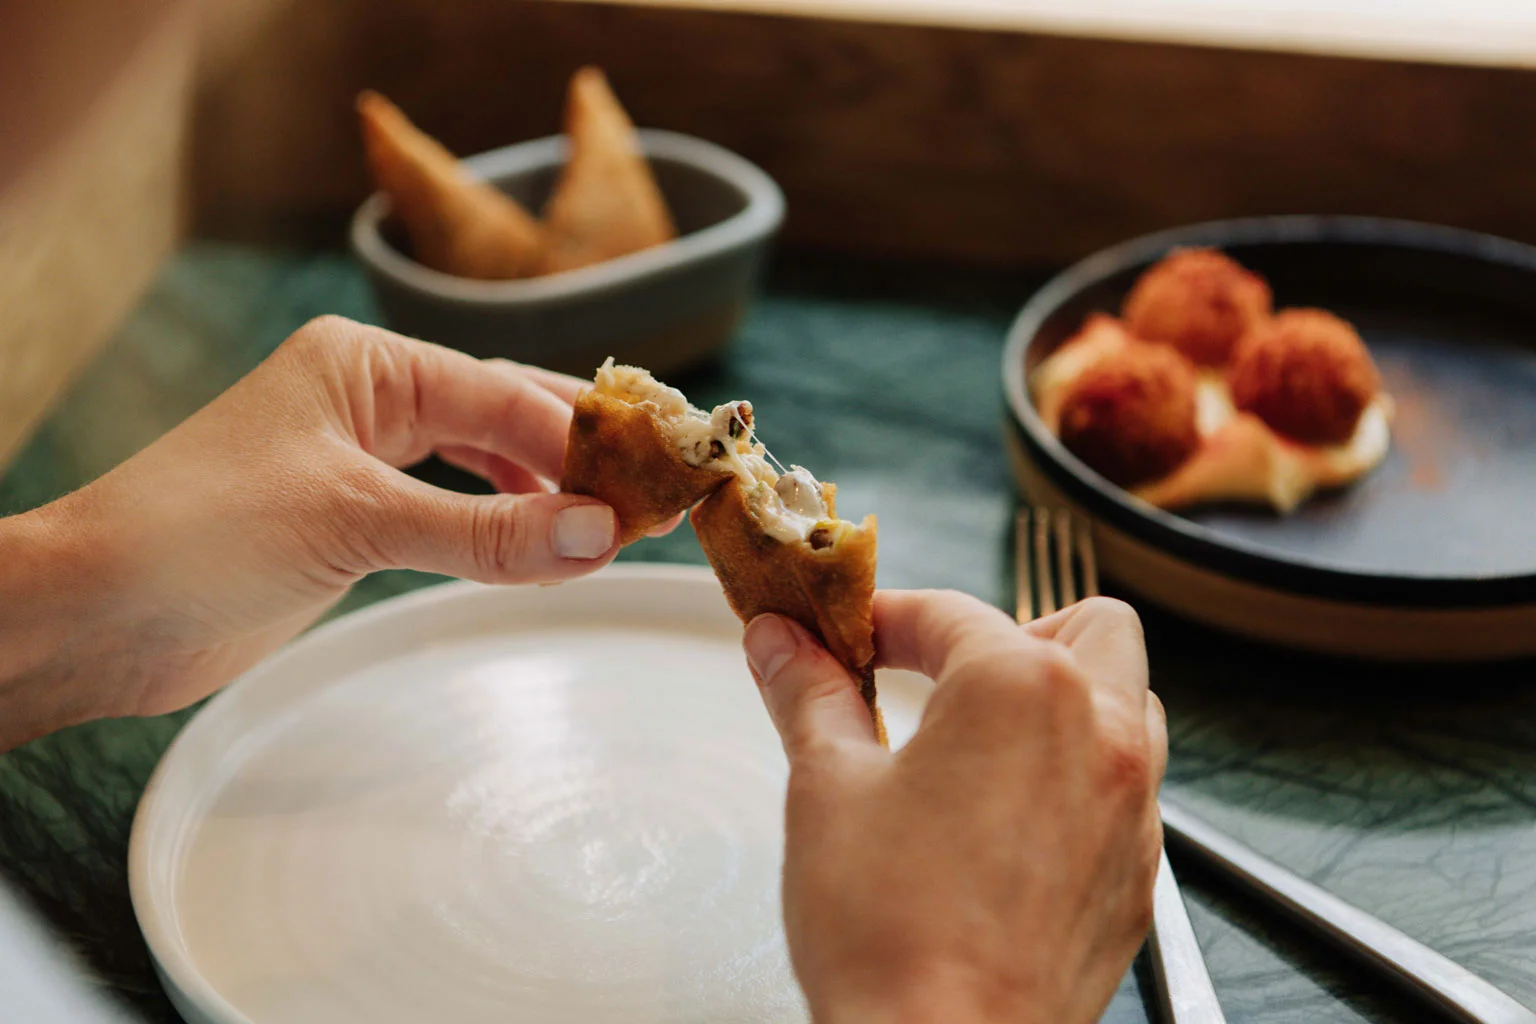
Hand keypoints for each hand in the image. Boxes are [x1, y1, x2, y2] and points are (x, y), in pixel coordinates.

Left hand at [0, 316, 648, 748]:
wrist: (95, 612)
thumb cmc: (201, 535)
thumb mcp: (357, 523)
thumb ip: (484, 530)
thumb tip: (599, 536)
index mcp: (366, 364)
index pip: (507, 391)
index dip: (587, 441)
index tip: (657, 484)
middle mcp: (371, 397)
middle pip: (506, 414)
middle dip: (579, 458)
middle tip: (659, 499)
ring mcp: (363, 457)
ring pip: (485, 464)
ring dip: (547, 496)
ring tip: (615, 531)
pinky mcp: (354, 518)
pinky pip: (455, 511)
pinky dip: (503, 529)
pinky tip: (546, 548)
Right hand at [741, 590, 1166, 1023]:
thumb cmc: (888, 932)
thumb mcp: (826, 788)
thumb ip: (808, 695)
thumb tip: (780, 642)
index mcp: (1021, 689)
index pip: (948, 612)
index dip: (884, 619)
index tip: (846, 641)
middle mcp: (1100, 734)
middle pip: (1090, 625)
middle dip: (1016, 630)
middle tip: (943, 673)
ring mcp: (1132, 808)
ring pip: (1130, 703)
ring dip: (1067, 697)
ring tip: (985, 739)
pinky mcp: (1138, 876)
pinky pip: (1130, 789)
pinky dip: (1079, 775)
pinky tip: (1010, 818)